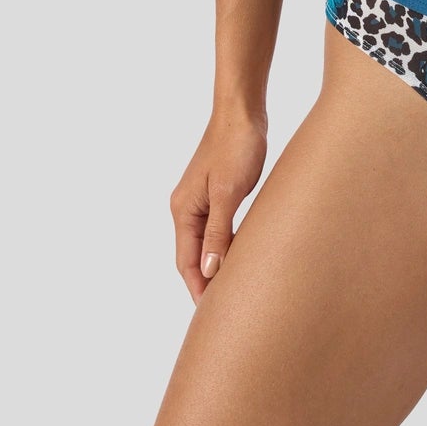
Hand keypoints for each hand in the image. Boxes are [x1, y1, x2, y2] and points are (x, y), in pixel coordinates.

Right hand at [168, 109, 267, 302]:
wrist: (243, 111)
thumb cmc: (236, 147)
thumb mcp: (228, 192)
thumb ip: (218, 232)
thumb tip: (209, 270)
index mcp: (183, 210)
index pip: (186, 261)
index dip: (198, 288)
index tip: (212, 314)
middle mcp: (186, 208)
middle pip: (192, 256)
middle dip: (205, 282)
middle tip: (224, 310)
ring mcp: (201, 200)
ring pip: (205, 243)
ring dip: (215, 266)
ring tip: (231, 291)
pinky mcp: (217, 193)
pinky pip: (216, 229)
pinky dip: (224, 247)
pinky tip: (239, 257)